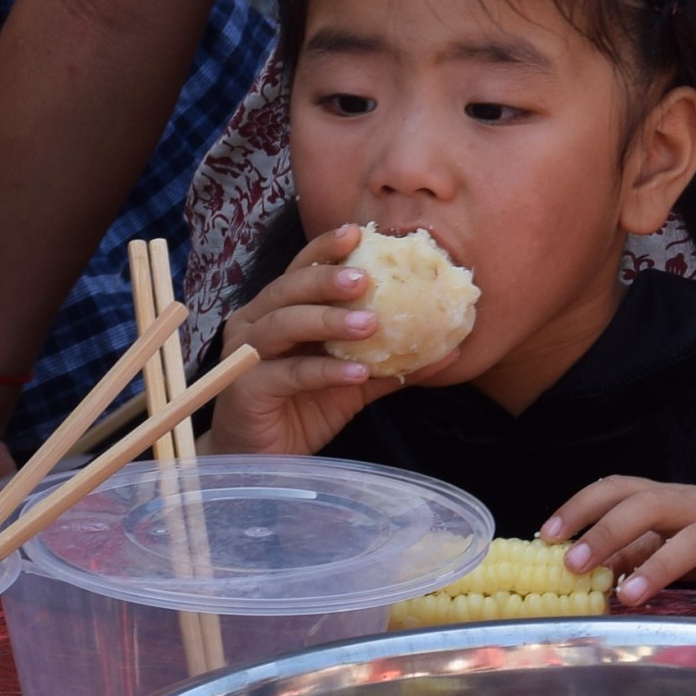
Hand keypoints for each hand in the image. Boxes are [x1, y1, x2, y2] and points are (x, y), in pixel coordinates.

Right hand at [202, 224, 394, 456]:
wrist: (266, 461)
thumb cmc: (303, 410)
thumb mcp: (353, 381)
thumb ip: (392, 361)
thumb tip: (450, 348)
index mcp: (278, 311)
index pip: (301, 269)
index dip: (325, 249)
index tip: (357, 233)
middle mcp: (255, 323)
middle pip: (288, 289)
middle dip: (327, 279)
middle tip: (366, 278)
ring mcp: (246, 356)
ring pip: (285, 325)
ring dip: (328, 320)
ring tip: (370, 323)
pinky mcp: (246, 389)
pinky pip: (289, 373)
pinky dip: (324, 370)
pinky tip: (356, 372)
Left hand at [542, 478, 695, 617]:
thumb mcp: (668, 533)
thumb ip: (629, 548)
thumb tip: (572, 573)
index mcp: (667, 497)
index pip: (618, 488)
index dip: (581, 507)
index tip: (548, 535)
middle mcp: (695, 506)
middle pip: (650, 505)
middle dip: (609, 532)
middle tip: (575, 564)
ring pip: (692, 541)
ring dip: (658, 567)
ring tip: (628, 596)